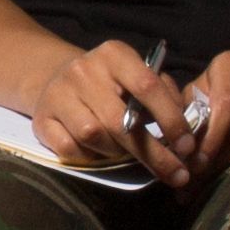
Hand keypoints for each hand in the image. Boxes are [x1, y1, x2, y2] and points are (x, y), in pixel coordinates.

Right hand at [21, 38, 204, 184]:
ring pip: (94, 135)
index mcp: (114, 54)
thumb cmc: (111, 83)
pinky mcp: (42, 119)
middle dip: (153, 153)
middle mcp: (84, 70)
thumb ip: (164, 93)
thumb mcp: (138, 75)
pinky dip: (89, 158)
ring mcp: (58, 94)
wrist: (58, 79)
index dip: (171, 119)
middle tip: (177, 175)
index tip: (187, 147)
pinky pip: (70, 150)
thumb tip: (187, 125)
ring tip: (130, 156)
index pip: (147, 86)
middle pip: (121, 121)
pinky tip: (100, 155)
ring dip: (118, 154)